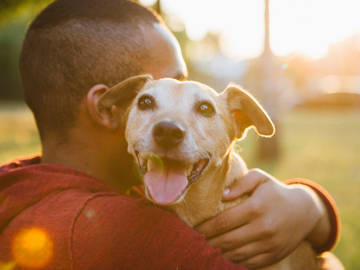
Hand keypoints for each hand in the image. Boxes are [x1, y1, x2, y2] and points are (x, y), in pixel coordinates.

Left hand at [195, 169, 328, 268]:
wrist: (305, 211)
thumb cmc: (275, 191)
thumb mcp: (260, 178)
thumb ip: (240, 183)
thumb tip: (222, 196)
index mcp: (257, 207)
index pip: (223, 221)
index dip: (206, 227)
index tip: (196, 228)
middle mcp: (263, 227)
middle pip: (227, 240)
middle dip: (209, 241)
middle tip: (199, 239)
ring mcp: (270, 244)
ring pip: (236, 254)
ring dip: (220, 252)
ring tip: (211, 246)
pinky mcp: (274, 255)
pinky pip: (249, 263)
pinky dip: (235, 260)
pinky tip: (227, 253)